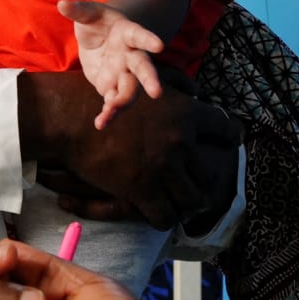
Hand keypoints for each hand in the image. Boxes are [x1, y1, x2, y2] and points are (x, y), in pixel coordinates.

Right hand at [21, 71, 237, 231]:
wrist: (71, 118)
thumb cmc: (104, 95)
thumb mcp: (147, 80)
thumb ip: (175, 85)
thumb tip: (195, 91)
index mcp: (186, 113)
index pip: (227, 131)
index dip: (227, 141)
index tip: (225, 147)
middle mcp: (181, 141)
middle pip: (212, 172)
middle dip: (205, 182)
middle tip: (200, 186)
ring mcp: (163, 168)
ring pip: (192, 199)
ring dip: (186, 204)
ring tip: (180, 205)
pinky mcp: (142, 189)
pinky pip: (165, 216)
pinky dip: (163, 219)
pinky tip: (157, 215)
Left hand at [60, 0, 164, 129]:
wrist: (101, 38)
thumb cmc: (97, 22)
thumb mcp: (88, 14)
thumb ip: (77, 11)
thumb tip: (61, 4)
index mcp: (127, 33)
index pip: (139, 35)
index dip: (148, 39)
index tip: (159, 46)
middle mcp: (130, 55)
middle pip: (142, 68)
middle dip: (149, 79)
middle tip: (157, 93)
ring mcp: (123, 73)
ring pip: (130, 90)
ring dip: (123, 102)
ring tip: (110, 112)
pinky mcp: (112, 87)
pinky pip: (113, 102)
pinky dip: (108, 113)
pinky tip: (100, 123)